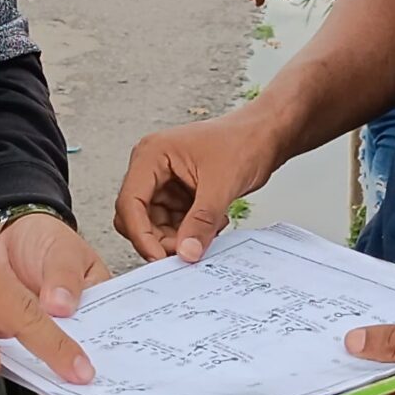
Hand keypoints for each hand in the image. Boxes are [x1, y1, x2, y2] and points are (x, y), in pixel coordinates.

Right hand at [114, 108, 279, 262]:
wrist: (265, 136)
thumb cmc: (243, 142)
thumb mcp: (221, 185)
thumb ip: (201, 222)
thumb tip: (187, 252)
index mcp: (152, 155)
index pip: (130, 202)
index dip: (141, 235)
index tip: (158, 258)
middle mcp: (152, 167)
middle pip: (137, 217)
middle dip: (160, 238)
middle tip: (187, 251)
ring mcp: (164, 181)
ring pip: (155, 224)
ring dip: (178, 237)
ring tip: (208, 231)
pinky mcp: (178, 192)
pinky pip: (173, 223)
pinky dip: (189, 231)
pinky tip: (212, 225)